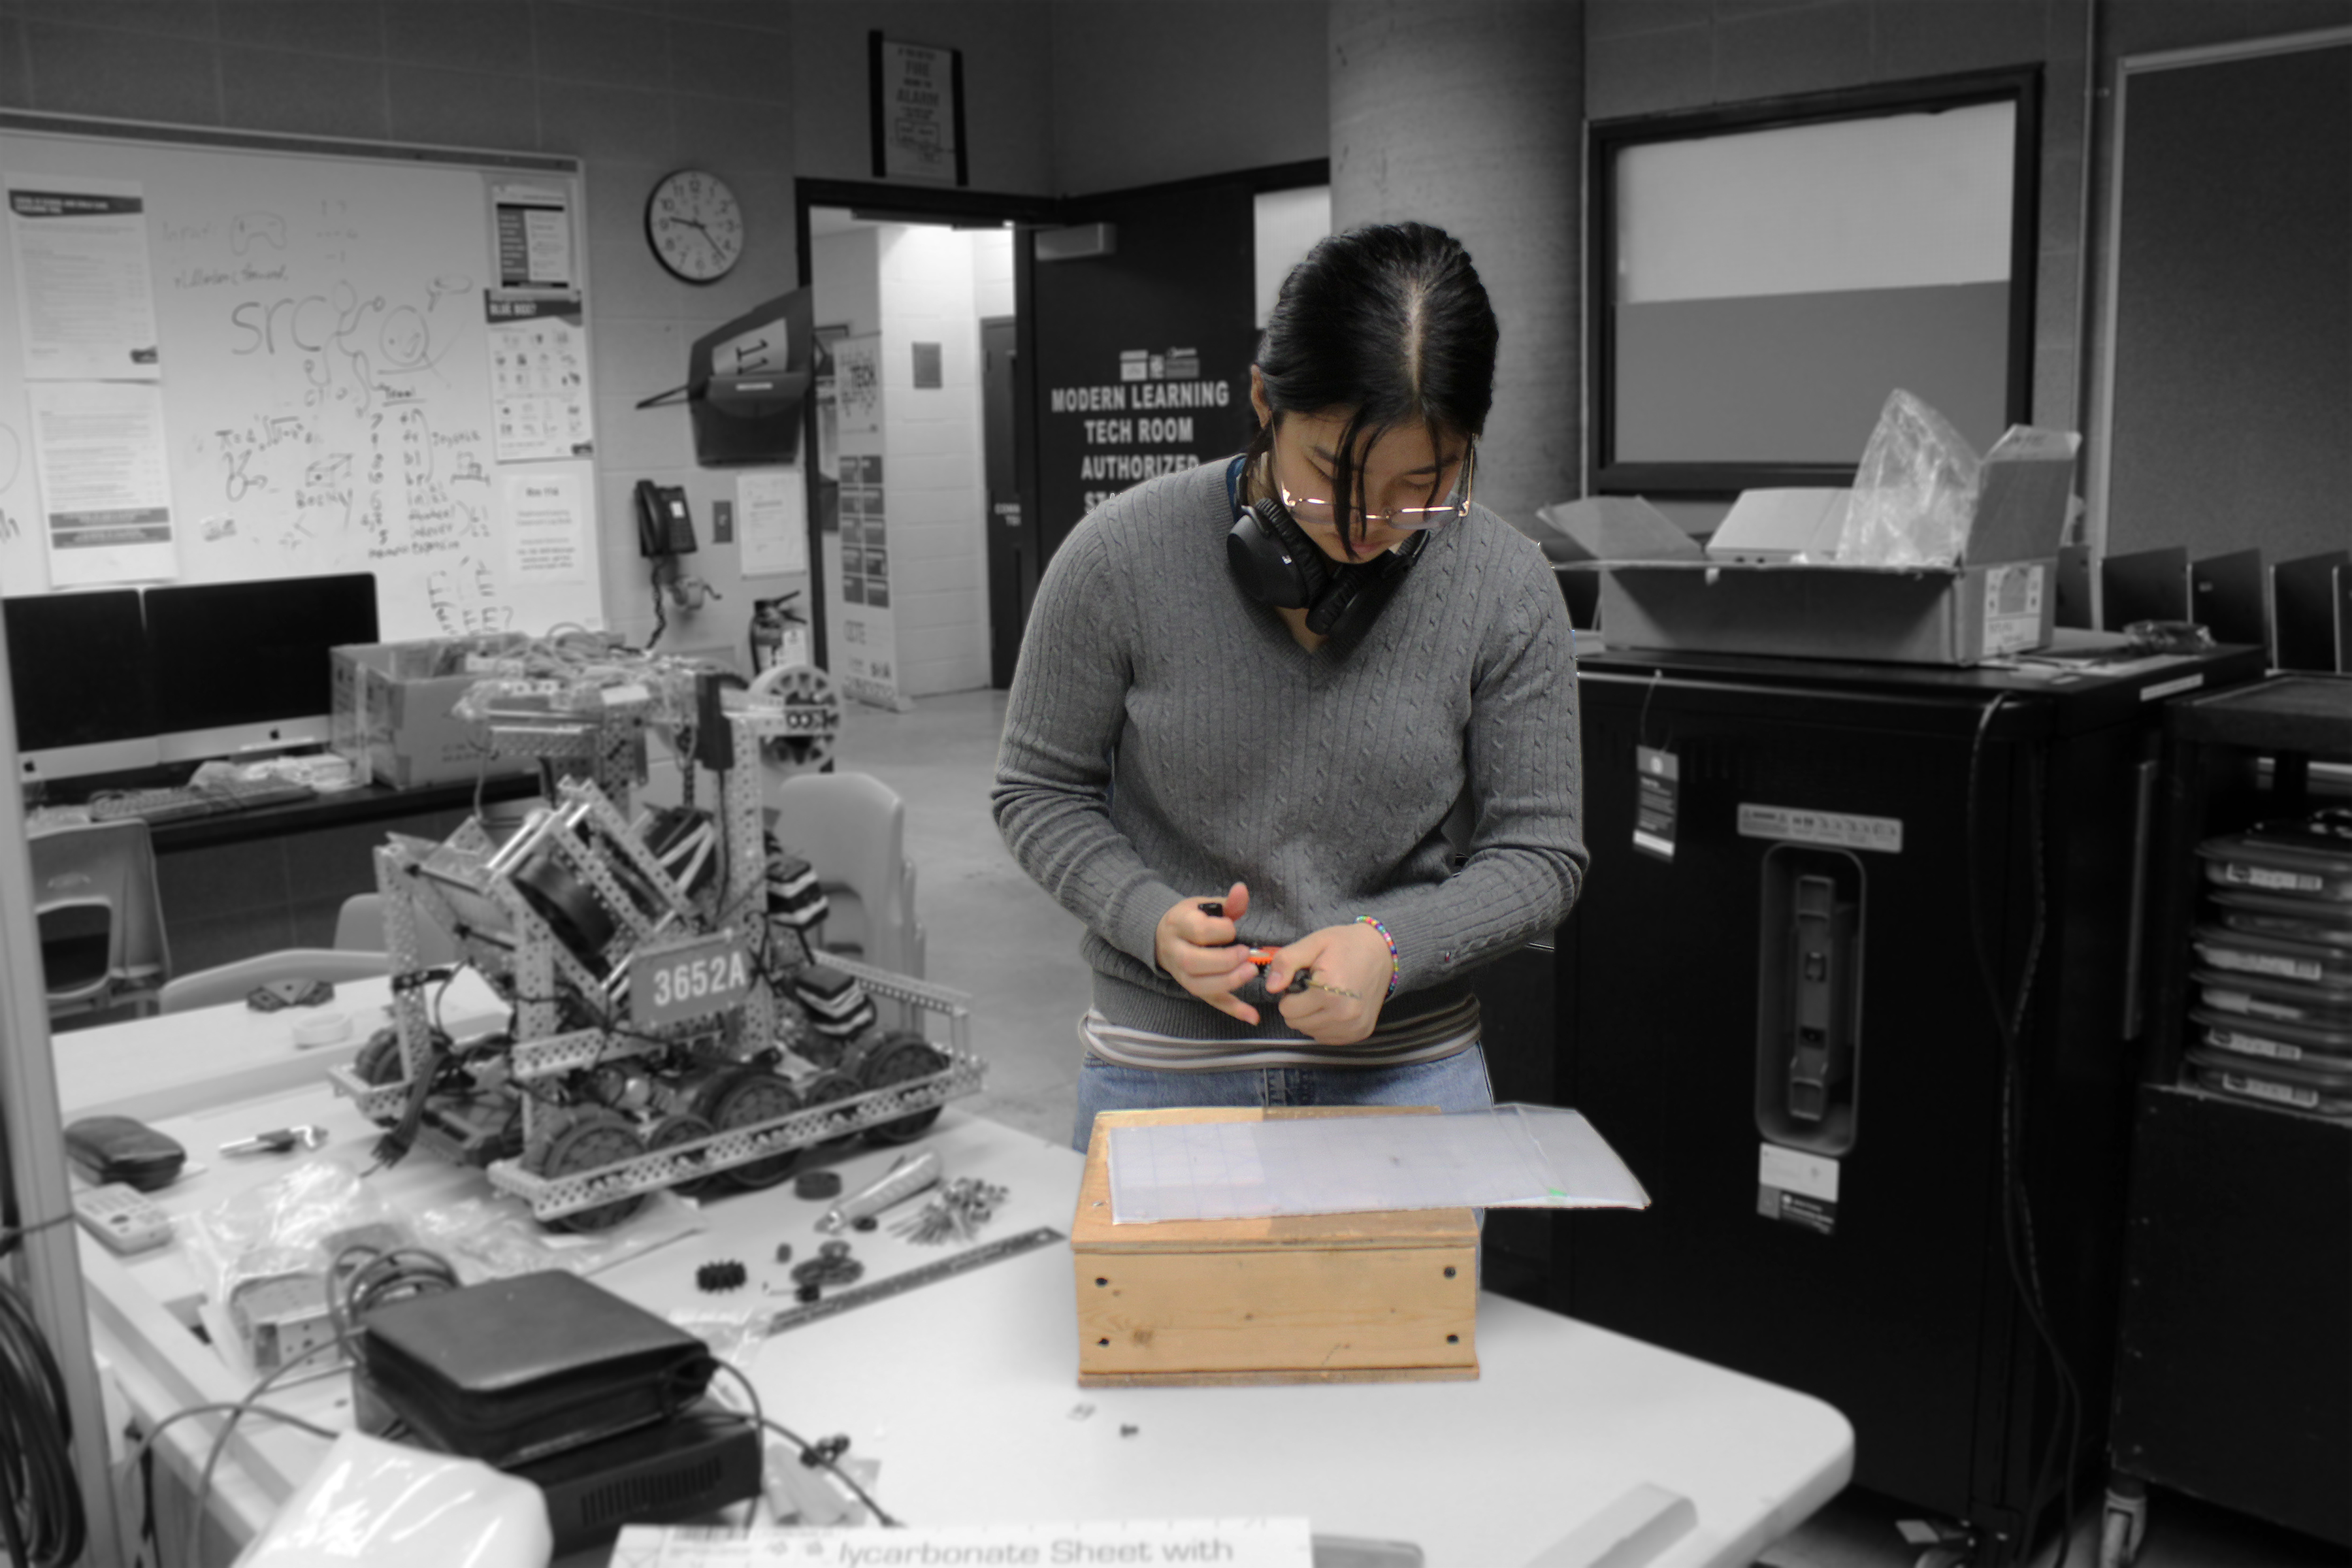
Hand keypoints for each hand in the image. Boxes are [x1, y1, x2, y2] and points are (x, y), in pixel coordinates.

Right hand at [1155, 881, 1263, 1025]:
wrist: (1162, 937)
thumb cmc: (1189, 920)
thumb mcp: (1204, 906)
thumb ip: (1227, 903)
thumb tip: (1242, 890)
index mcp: (1178, 925)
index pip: (1198, 931)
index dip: (1221, 931)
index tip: (1232, 929)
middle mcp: (1175, 952)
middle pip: (1193, 962)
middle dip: (1223, 961)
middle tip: (1246, 955)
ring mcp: (1182, 975)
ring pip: (1199, 986)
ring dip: (1228, 982)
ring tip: (1250, 972)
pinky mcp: (1193, 989)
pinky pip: (1211, 1002)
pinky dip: (1233, 1010)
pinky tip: (1253, 1016)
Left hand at [1261, 920, 1392, 1045]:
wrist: (1383, 952)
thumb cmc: (1346, 945)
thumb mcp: (1313, 943)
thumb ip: (1287, 962)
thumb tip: (1270, 987)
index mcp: (1330, 991)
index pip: (1288, 1009)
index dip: (1290, 993)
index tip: (1304, 980)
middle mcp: (1344, 1014)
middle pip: (1297, 1023)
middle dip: (1298, 1006)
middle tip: (1314, 987)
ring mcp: (1354, 1026)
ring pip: (1310, 1032)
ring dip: (1311, 1016)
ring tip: (1325, 995)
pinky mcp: (1360, 1033)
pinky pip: (1326, 1037)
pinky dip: (1324, 1024)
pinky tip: (1334, 1006)